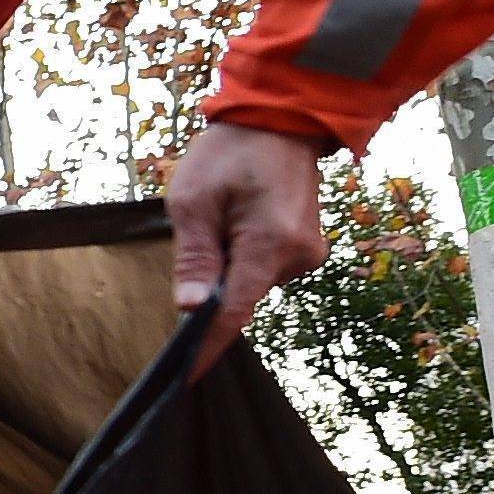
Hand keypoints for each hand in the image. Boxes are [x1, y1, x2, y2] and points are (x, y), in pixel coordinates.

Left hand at [163, 116, 326, 370]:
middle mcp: (298, 257)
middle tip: (202, 228)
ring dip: (229, 262)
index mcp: (269, 245)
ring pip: (252, 280)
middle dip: (213, 280)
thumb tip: (189, 309)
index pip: (233, 313)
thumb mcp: (194, 200)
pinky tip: (242, 216)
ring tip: (226, 210)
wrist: (282, 117)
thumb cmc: (231, 152)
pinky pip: (264, 265)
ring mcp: (307, 253)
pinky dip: (244, 253)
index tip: (186, 376)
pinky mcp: (306, 247)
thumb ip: (194, 258)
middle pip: (241, 295)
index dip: (207, 346)